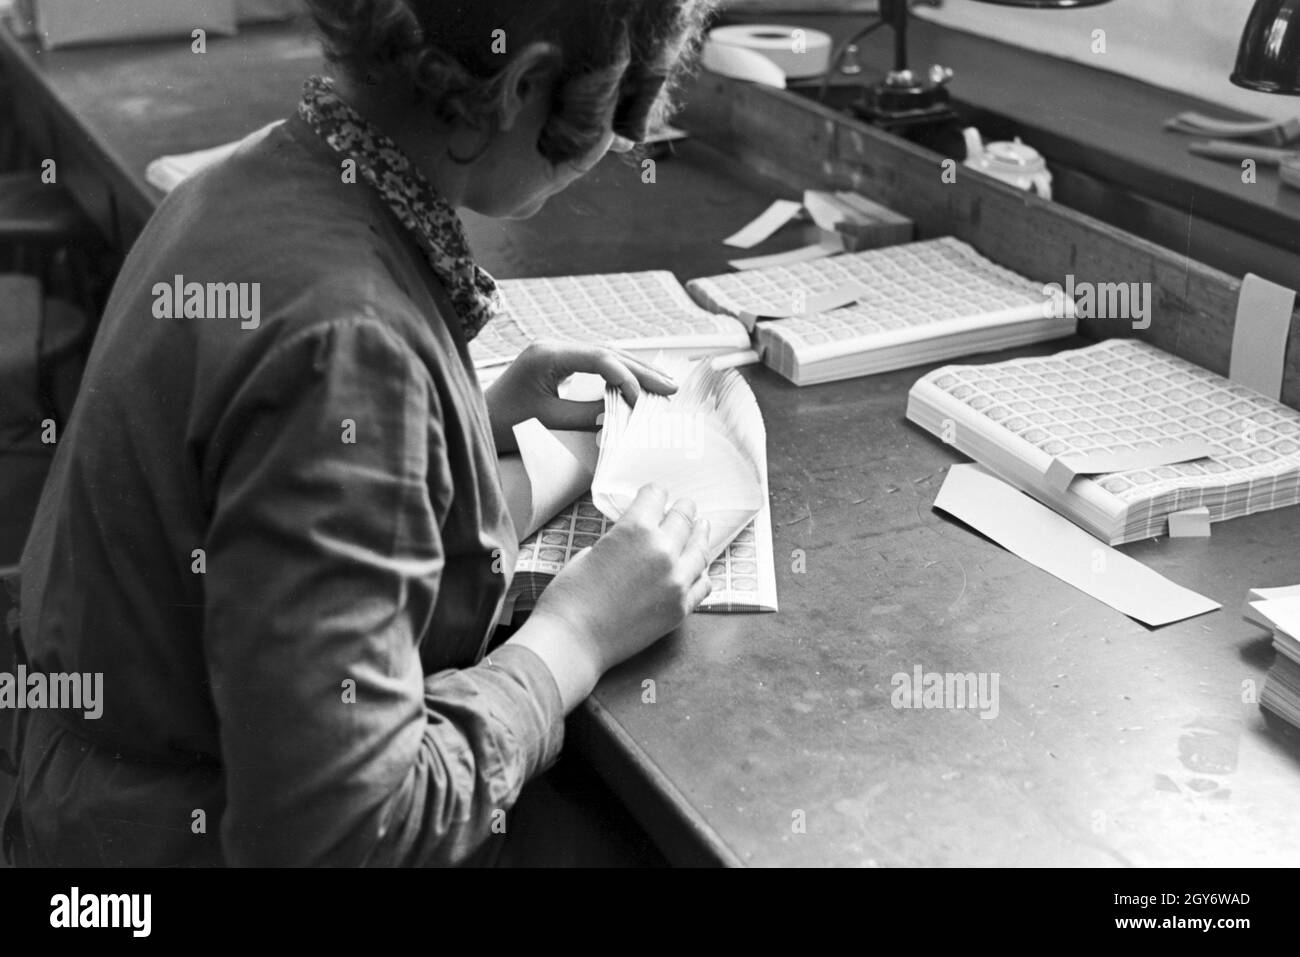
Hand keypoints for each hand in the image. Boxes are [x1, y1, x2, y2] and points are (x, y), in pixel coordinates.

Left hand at [484, 341, 675, 451]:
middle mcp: (553, 346)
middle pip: (608, 353)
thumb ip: (586, 415)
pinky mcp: (556, 362)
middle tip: (671, 388)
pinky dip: (618, 376)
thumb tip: (622, 413)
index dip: (627, 379)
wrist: (476, 422)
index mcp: (548, 355)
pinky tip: (638, 385)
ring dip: (634, 372)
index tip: (644, 402)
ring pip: (605, 357)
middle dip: (641, 372)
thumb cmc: (505, 425)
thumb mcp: (548, 423)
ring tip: (664, 387)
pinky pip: (595, 364)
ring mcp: (555, 351)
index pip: (600, 359)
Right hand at [506, 484, 711, 710]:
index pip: (656, 496)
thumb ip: (618, 541)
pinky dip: (701, 573)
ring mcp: (676, 581)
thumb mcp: (589, 552)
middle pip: (683, 518)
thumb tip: (633, 542)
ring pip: (700, 549)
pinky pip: (703, 583)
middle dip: (682, 509)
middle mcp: (662, 551)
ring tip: (702, 528)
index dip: (654, 494)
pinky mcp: (681, 608)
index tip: (656, 494)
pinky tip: (698, 568)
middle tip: (685, 506)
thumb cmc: (570, 597)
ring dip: (700, 535)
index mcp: (634, 530)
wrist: (573, 641)